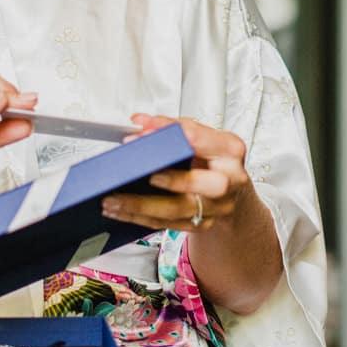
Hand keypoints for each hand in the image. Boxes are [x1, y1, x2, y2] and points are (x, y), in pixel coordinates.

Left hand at [101, 115, 254, 233]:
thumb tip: (142, 122)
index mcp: (230, 150)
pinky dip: (142, 218)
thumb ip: (173, 127)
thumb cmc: (215, 159)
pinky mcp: (203, 224)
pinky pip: (169, 224)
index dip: (166, 136)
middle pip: (199, 183)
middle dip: (168, 180)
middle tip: (139, 174)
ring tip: (113, 199)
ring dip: (141, 206)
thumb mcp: (202, 137)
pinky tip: (122, 211)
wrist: (234, 191)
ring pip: (177, 209)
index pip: (197, 139)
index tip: (138, 136)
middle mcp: (229, 179)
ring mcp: (218, 206)